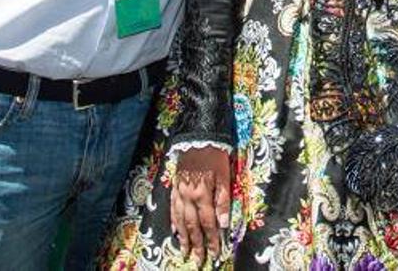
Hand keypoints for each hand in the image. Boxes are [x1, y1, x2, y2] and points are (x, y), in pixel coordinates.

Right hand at [170, 146, 230, 263]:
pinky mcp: (174, 188)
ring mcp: (179, 193)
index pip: (208, 223)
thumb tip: (224, 223)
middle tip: (198, 261)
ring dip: (183, 238)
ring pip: (180, 221)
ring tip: (185, 252)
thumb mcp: (225, 176)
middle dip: (196, 245)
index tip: (215, 254)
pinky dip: (174, 222)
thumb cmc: (216, 156)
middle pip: (193, 226)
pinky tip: (175, 231)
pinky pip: (172, 209)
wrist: (198, 138)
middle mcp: (188, 197)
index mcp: (203, 195)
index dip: (212, 240)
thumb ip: (224, 200)